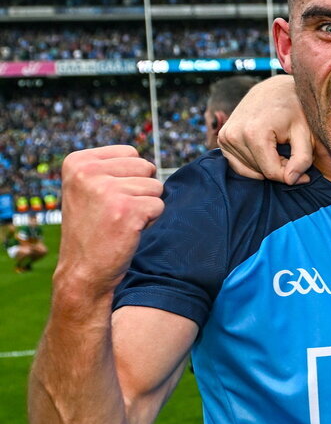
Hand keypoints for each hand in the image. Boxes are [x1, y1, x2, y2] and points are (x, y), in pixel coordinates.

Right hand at [57, 145, 164, 298]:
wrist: (83, 271)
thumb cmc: (92, 230)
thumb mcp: (87, 190)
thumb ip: (111, 169)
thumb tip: (150, 163)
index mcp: (77, 161)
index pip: (131, 153)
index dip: (130, 177)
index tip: (109, 199)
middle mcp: (88, 172)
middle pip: (146, 167)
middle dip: (141, 191)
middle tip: (118, 212)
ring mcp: (107, 190)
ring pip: (156, 187)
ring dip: (146, 207)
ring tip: (122, 222)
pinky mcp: (127, 210)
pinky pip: (159, 206)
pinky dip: (151, 221)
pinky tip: (129, 231)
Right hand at [217, 74, 313, 184]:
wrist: (275, 89)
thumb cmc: (294, 110)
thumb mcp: (305, 133)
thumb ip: (302, 159)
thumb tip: (292, 181)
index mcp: (254, 133)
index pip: (271, 172)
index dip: (290, 175)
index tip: (304, 170)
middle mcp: (234, 135)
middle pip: (260, 172)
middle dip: (279, 168)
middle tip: (291, 152)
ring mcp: (225, 136)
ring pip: (251, 170)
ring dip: (267, 165)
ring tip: (279, 148)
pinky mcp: (222, 138)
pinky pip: (238, 165)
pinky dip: (254, 164)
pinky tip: (266, 151)